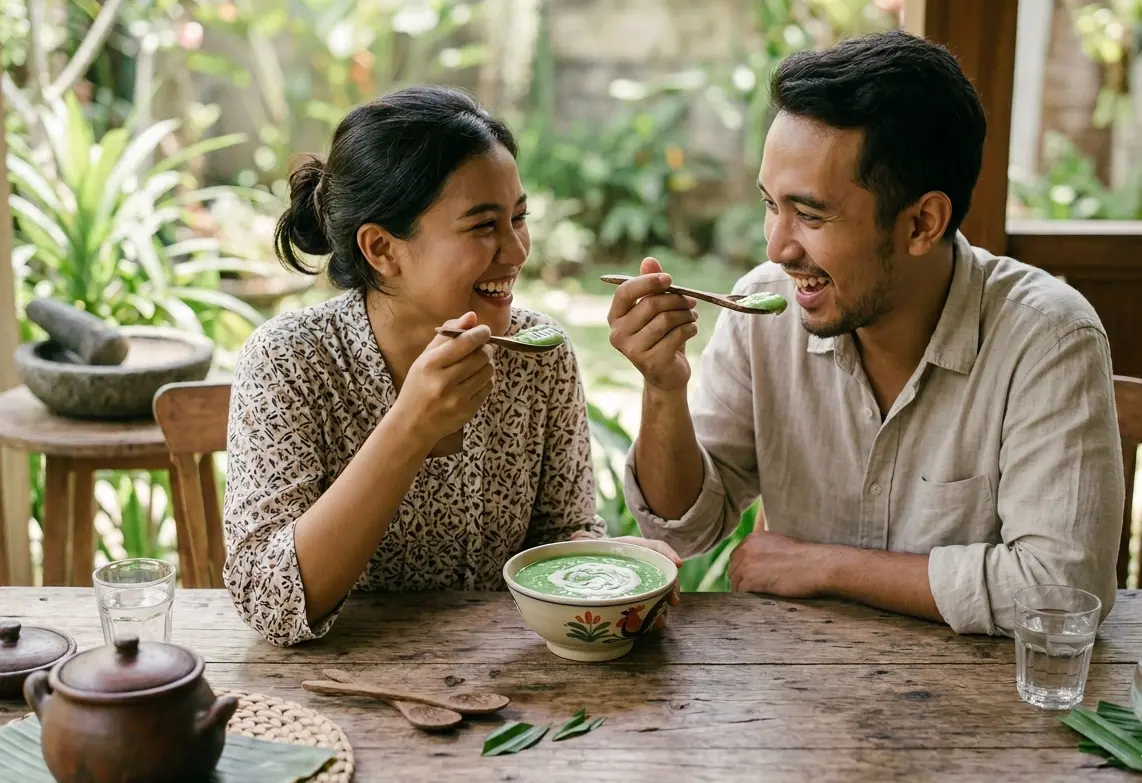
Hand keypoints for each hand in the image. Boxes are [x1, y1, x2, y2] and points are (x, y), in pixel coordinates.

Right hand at [394, 312, 494, 448]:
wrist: (412, 424)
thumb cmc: (418, 386)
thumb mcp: (425, 358)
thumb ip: (447, 335)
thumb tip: (472, 316)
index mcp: (430, 364)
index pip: (465, 342)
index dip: (480, 333)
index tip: (484, 330)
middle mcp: (444, 382)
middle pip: (481, 356)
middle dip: (486, 348)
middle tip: (482, 347)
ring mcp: (457, 399)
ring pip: (488, 371)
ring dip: (487, 364)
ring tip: (478, 364)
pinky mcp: (467, 411)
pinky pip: (488, 388)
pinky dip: (486, 380)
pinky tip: (475, 380)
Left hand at [568, 532, 681, 618]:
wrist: (591, 566)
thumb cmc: (594, 554)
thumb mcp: (591, 548)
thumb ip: (584, 543)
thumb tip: (575, 537)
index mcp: (634, 548)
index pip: (656, 547)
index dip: (668, 553)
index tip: (678, 564)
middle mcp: (644, 565)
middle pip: (665, 573)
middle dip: (672, 587)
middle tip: (673, 601)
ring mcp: (644, 581)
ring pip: (661, 592)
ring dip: (663, 605)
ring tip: (661, 620)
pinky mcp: (641, 596)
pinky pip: (652, 604)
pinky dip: (654, 614)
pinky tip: (651, 625)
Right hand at [607, 257, 698, 391]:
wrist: (666, 375)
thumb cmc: (660, 337)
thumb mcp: (655, 310)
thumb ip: (651, 285)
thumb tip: (649, 260)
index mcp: (614, 317)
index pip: (625, 292)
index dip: (648, 282)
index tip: (669, 279)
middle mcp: (618, 334)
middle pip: (651, 305)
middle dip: (676, 299)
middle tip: (690, 301)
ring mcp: (633, 350)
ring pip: (666, 319)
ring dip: (686, 314)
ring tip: (692, 316)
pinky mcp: (651, 362)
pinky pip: (677, 335)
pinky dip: (690, 329)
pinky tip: (692, 329)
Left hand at [727, 530, 831, 597]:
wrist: (817, 566)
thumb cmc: (806, 558)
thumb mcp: (780, 545)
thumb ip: (765, 550)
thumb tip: (758, 564)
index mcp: (753, 538)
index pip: (737, 556)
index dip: (743, 569)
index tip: (751, 578)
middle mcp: (746, 549)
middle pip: (733, 569)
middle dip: (741, 580)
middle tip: (753, 591)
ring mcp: (746, 564)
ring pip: (735, 582)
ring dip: (744, 590)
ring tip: (758, 597)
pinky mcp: (750, 580)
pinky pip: (741, 592)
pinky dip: (748, 598)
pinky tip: (759, 600)